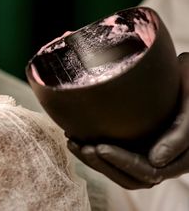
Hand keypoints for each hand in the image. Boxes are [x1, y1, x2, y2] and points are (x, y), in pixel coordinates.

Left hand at [68, 52, 188, 188]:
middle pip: (132, 178)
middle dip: (104, 165)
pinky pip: (113, 156)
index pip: (149, 172)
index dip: (123, 162)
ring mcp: (148, 152)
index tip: (100, 147)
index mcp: (183, 157)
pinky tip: (75, 136)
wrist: (184, 74)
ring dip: (94, 161)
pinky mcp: (134, 143)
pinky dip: (93, 151)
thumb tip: (155, 161)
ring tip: (73, 143)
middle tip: (83, 147)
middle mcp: (165, 160)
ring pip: (119, 170)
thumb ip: (181, 134)